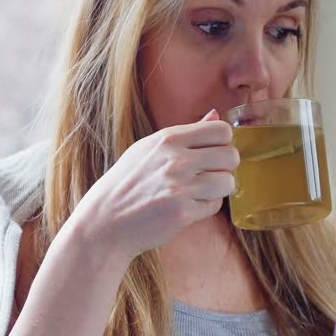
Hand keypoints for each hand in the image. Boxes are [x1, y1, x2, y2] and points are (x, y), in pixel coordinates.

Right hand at [70, 110, 239, 263]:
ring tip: (200, 192)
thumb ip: (184, 134)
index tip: (212, 153)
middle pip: (231, 156)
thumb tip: (216, 115)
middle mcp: (176, 160)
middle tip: (209, 175)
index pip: (221, 130)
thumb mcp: (147, 149)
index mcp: (168, 139)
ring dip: (219, 189)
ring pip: (228, 182)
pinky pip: (215, 206)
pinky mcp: (183, 213)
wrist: (104, 221)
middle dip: (225, 167)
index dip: (223, 143)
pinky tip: (187, 206)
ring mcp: (180, 187)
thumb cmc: (125, 183)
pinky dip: (205, 207)